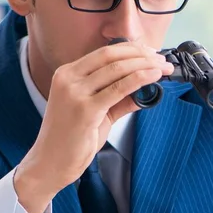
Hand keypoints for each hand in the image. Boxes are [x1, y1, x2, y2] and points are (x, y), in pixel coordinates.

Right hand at [14, 41, 173, 212]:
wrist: (50, 163)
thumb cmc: (69, 138)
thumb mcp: (95, 112)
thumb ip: (117, 99)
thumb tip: (144, 89)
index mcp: (67, 74)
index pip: (103, 53)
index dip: (130, 49)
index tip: (150, 52)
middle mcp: (68, 79)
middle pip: (110, 56)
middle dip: (140, 54)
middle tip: (161, 59)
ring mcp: (75, 93)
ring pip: (116, 69)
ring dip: (144, 65)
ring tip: (162, 68)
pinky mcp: (85, 110)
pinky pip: (118, 89)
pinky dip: (139, 79)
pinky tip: (153, 78)